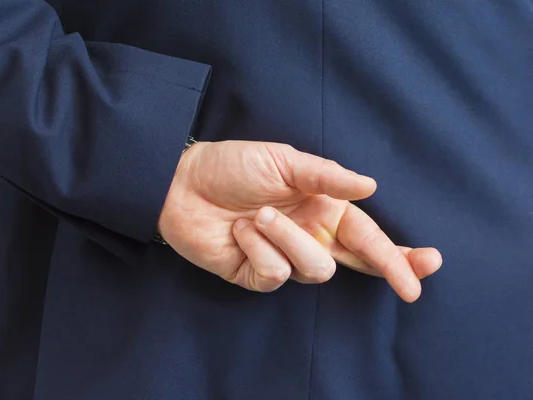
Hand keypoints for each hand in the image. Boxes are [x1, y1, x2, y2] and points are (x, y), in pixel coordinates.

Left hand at [158, 141, 441, 301]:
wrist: (182, 183)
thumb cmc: (232, 166)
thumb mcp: (283, 161)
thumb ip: (327, 176)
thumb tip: (371, 186)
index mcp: (321, 208)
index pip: (368, 235)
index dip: (399, 253)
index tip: (429, 263)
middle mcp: (309, 235)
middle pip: (358, 263)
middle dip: (388, 270)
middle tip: (410, 284)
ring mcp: (284, 257)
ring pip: (314, 269)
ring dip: (287, 239)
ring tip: (257, 215)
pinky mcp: (257, 275)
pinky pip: (275, 273)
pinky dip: (258, 248)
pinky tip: (240, 231)